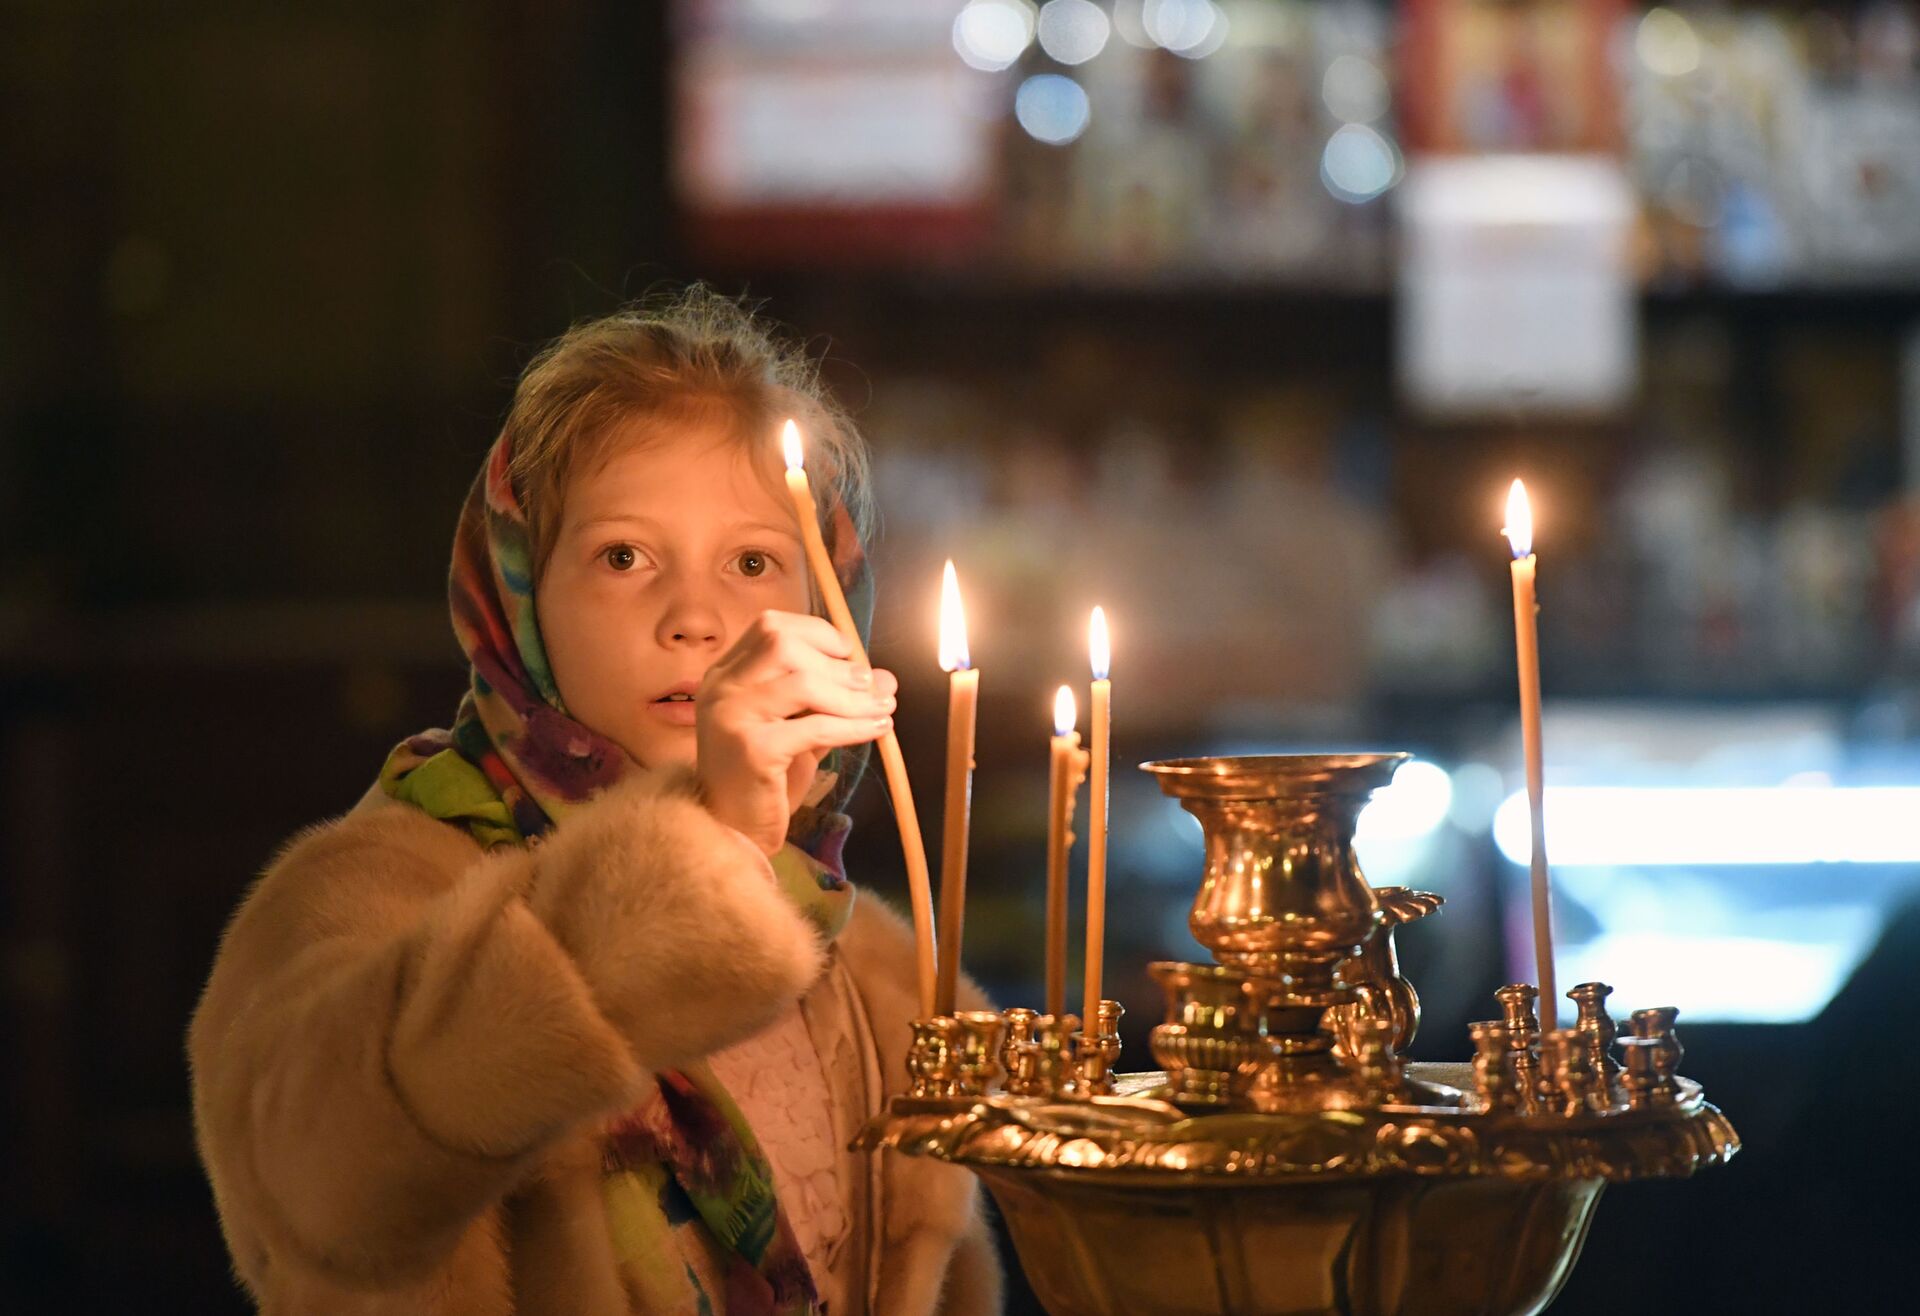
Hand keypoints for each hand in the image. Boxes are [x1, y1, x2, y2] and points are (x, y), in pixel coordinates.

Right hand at [695, 610, 896, 855]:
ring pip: (801, 683)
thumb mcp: (802, 728)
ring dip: (851, 696)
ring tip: (880, 709)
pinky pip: (813, 726)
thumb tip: (886, 678)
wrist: (732, 830)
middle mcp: (720, 688)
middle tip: (869, 686)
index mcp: (725, 675)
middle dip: (836, 663)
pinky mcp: (751, 750)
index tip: (849, 658)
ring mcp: (731, 716)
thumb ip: (835, 698)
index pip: (770, 627)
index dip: (817, 634)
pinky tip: (876, 729)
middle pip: (782, 644)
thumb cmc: (763, 778)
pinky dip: (852, 726)